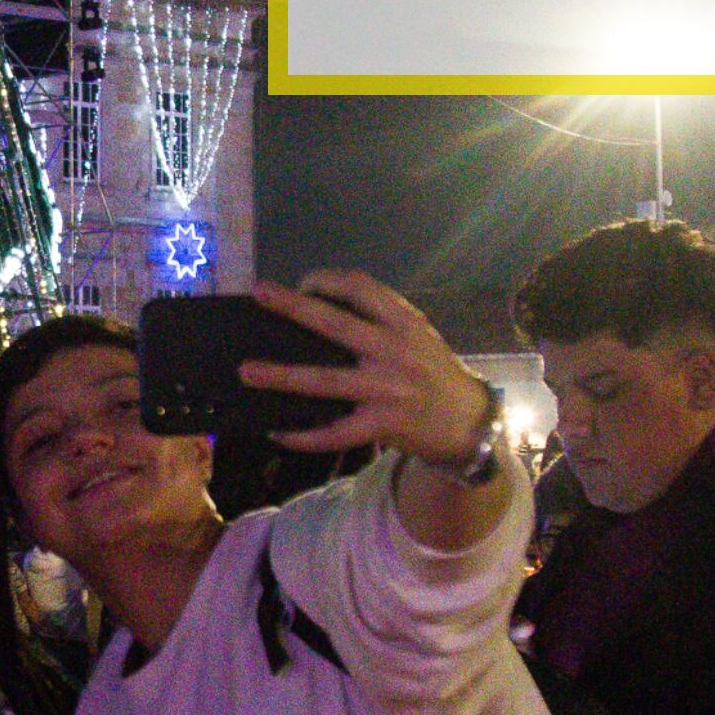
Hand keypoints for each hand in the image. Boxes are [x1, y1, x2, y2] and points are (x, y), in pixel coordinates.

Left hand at [238, 272, 493, 466]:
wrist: (467, 422)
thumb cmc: (433, 371)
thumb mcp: (417, 333)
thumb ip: (381, 318)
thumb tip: (320, 305)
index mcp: (404, 322)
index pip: (361, 286)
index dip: (327, 279)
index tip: (303, 283)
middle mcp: (395, 351)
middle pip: (336, 324)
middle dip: (294, 307)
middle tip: (260, 293)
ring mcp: (387, 391)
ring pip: (325, 381)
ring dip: (282, 375)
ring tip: (247, 371)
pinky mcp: (381, 426)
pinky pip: (334, 433)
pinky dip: (303, 435)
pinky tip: (277, 431)